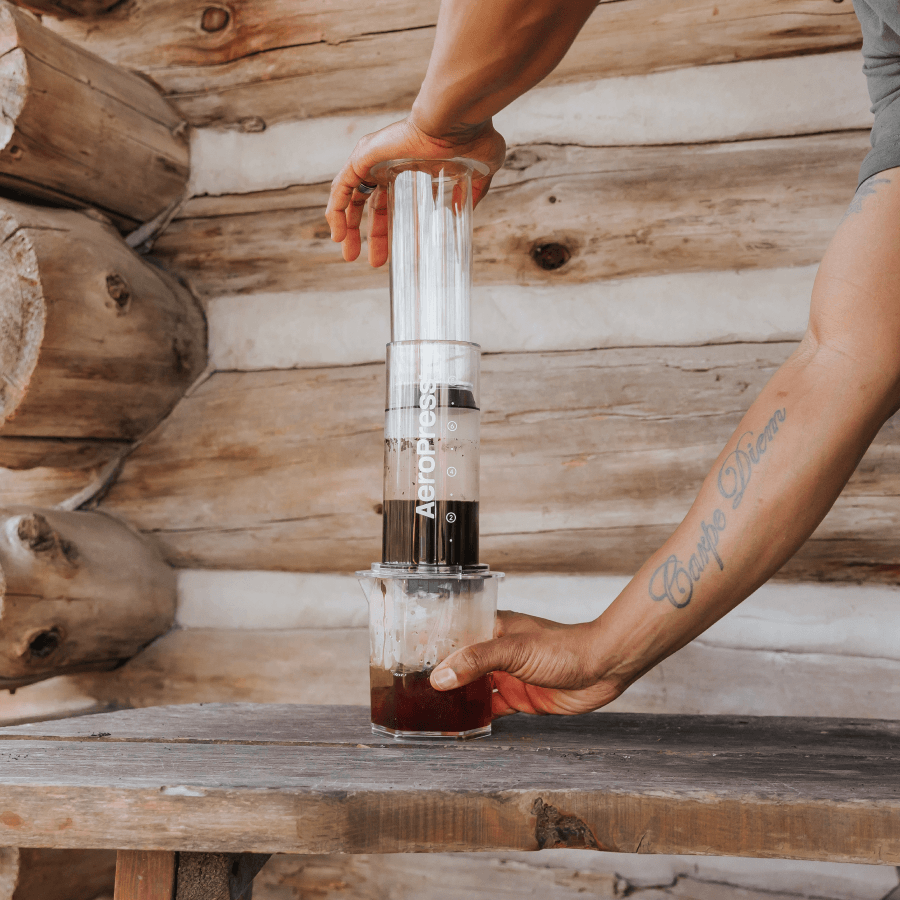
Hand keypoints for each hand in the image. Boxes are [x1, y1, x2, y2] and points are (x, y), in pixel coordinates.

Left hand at [325, 116, 505, 266]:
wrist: (459, 121)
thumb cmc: (472, 137)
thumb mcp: (477, 174)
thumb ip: (471, 193)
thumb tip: (465, 213)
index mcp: (410, 169)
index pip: (391, 203)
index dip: (389, 230)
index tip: (392, 256)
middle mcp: (388, 164)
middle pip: (370, 205)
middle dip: (372, 235)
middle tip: (376, 262)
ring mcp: (374, 160)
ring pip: (351, 198)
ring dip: (348, 227)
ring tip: (349, 254)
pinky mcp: (363, 157)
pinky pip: (342, 188)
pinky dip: (336, 211)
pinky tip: (338, 235)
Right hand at [429, 610, 626, 716]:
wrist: (603, 669)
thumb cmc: (563, 647)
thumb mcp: (513, 650)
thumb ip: (476, 662)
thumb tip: (440, 677)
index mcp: (494, 628)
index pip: (455, 632)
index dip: (433, 642)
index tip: (407, 653)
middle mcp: (498, 651)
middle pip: (461, 662)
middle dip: (440, 673)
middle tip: (410, 686)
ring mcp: (509, 675)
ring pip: (474, 687)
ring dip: (456, 696)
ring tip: (428, 707)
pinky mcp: (521, 698)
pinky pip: (491, 708)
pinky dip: (476, 715)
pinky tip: (459, 723)